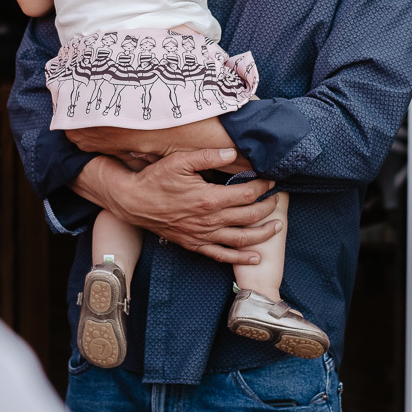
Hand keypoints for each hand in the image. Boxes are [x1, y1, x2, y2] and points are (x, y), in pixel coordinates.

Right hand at [108, 147, 280, 264]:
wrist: (133, 202)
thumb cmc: (155, 179)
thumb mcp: (180, 160)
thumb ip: (208, 156)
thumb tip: (233, 152)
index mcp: (208, 198)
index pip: (246, 194)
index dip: (262, 186)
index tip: (271, 180)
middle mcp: (208, 220)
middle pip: (249, 216)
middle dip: (268, 207)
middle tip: (278, 199)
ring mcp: (202, 235)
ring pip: (241, 239)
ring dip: (262, 234)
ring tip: (277, 226)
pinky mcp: (194, 244)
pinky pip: (221, 255)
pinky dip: (240, 258)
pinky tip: (254, 257)